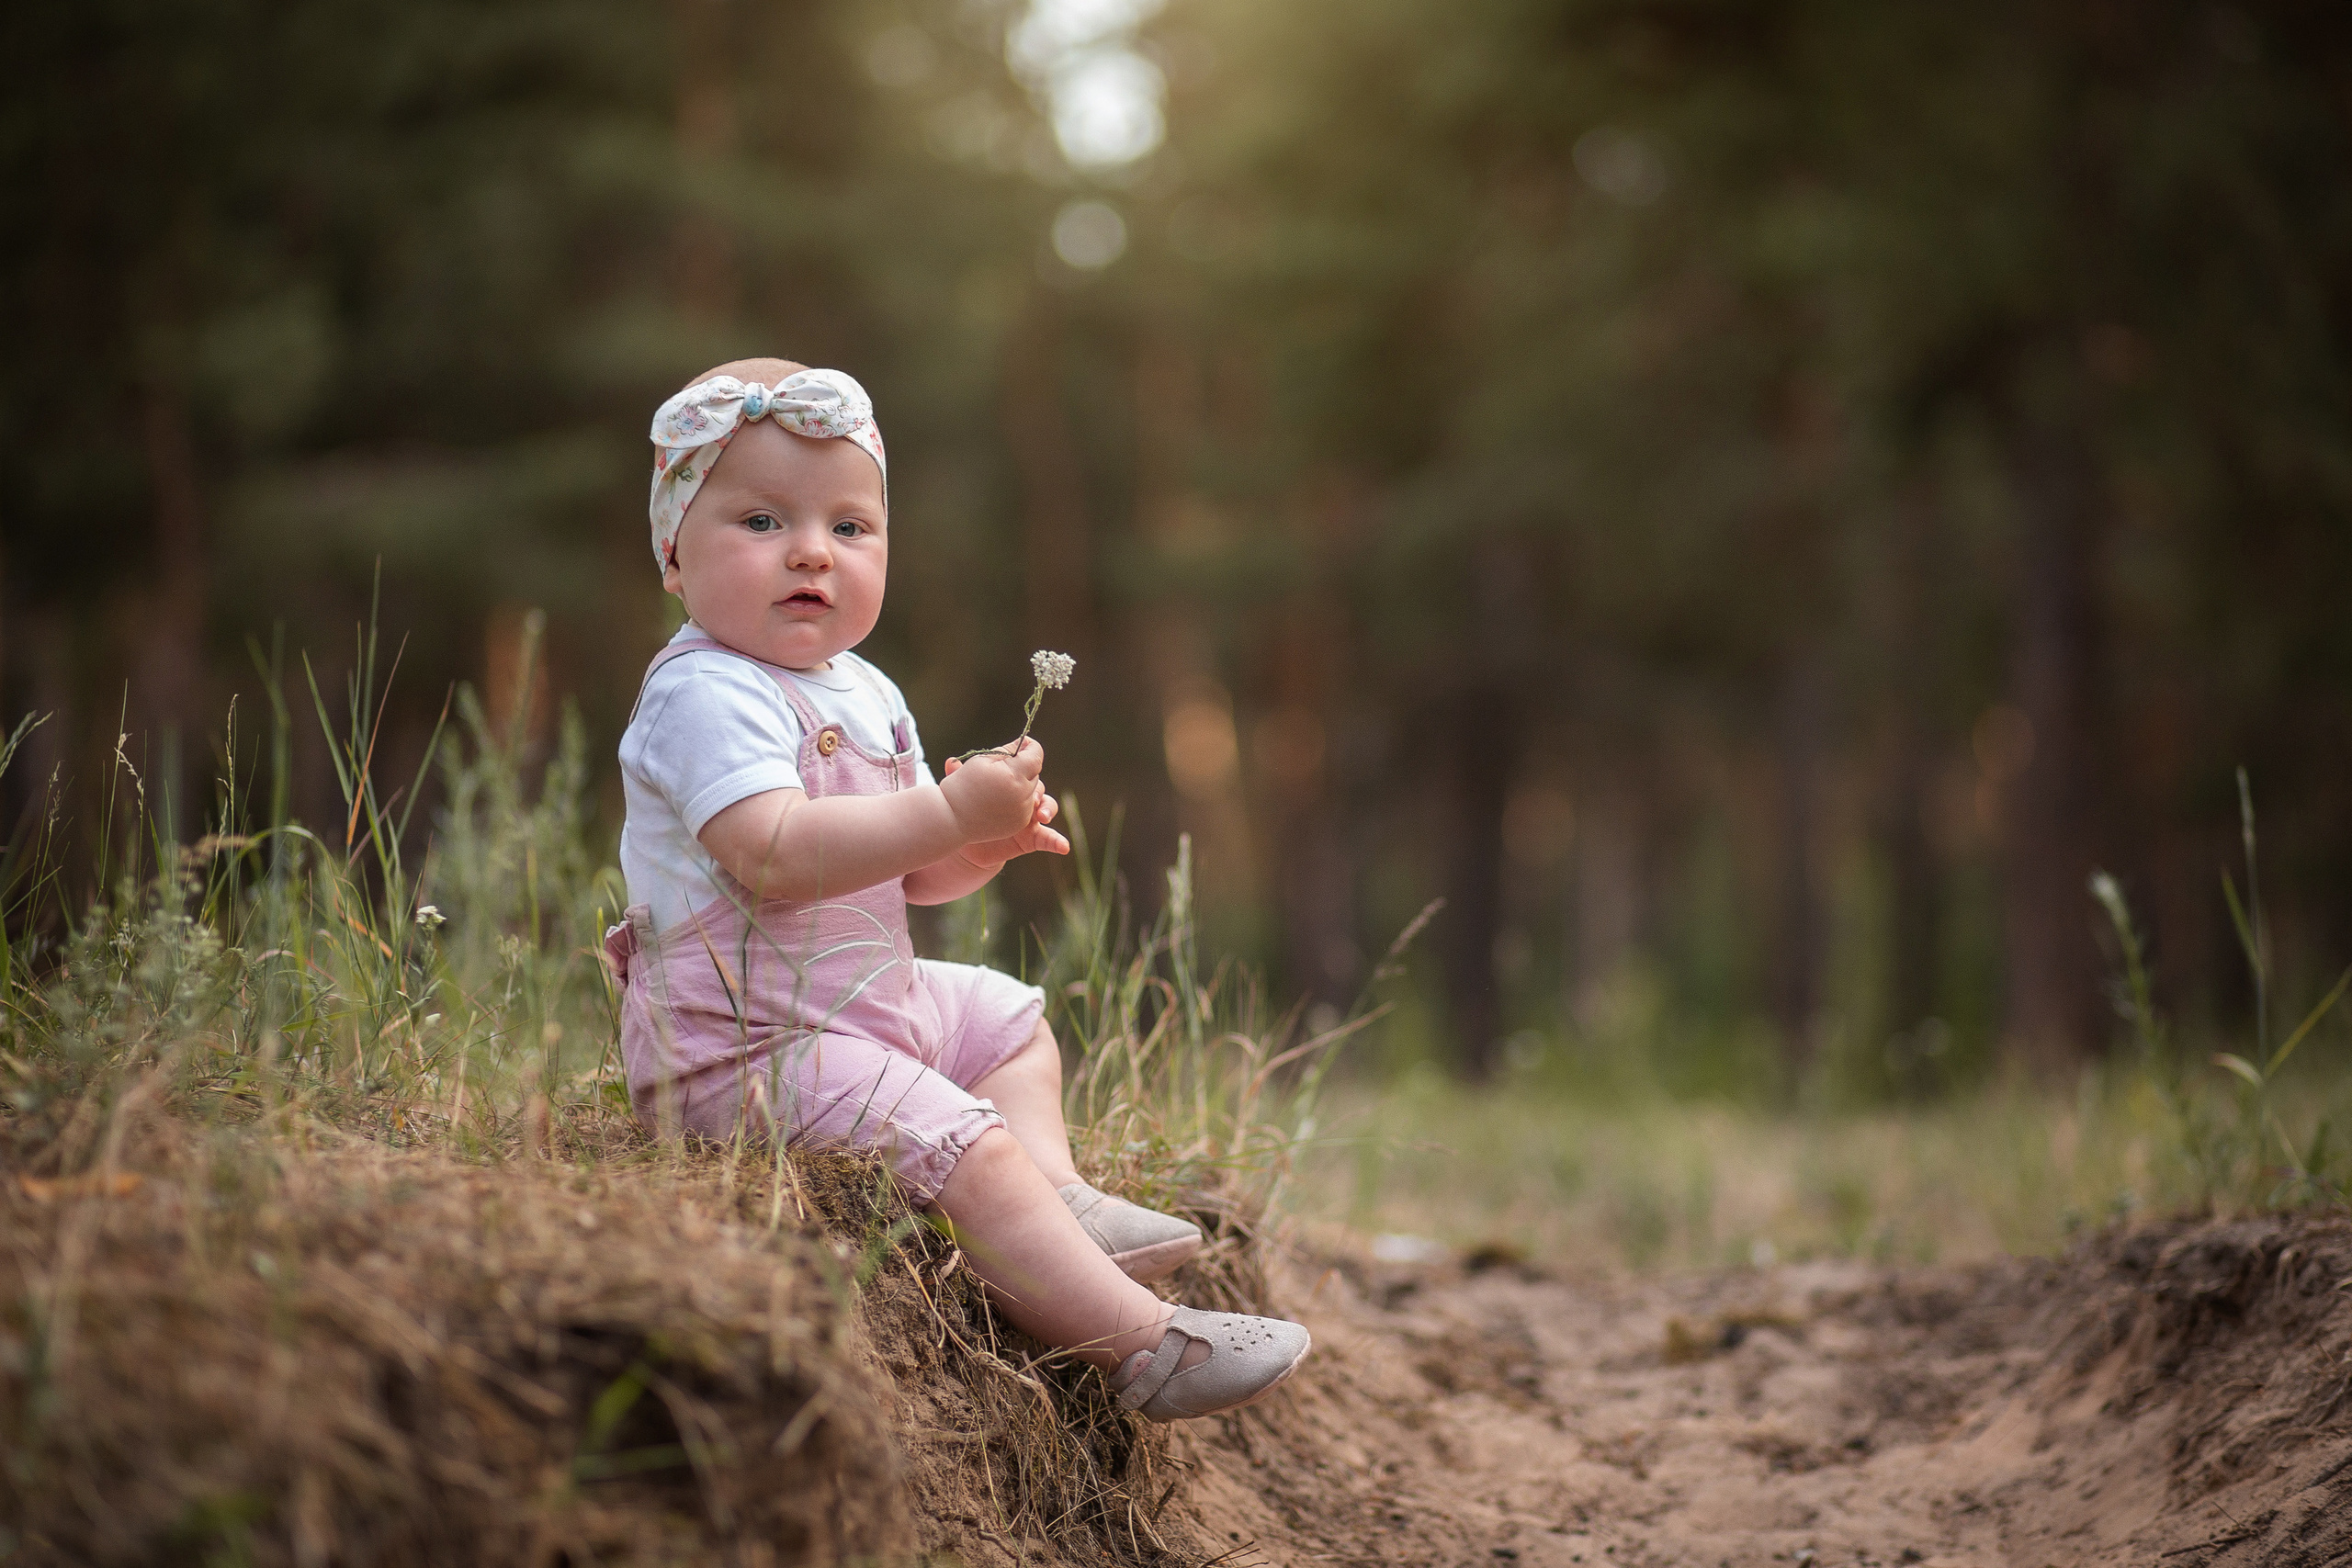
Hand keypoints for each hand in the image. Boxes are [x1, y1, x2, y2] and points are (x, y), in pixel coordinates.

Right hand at [939, 737, 1044, 841]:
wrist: (950, 819)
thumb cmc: (962, 785)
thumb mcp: (981, 760)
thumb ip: (1008, 750)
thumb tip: (1026, 744)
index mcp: (1014, 777)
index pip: (1036, 756)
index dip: (1030, 747)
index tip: (1022, 744)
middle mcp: (1023, 796)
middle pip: (1034, 773)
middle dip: (1022, 767)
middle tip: (1001, 768)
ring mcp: (1023, 812)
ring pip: (1031, 790)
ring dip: (1020, 784)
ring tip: (998, 786)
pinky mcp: (1019, 823)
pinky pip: (1025, 805)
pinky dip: (1017, 800)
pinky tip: (997, 800)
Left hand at [944, 761, 1070, 865]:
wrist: (970, 840)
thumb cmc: (971, 808)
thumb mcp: (965, 793)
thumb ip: (960, 778)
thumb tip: (951, 762)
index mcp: (1012, 783)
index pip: (1026, 771)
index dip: (1027, 770)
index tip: (1025, 772)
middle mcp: (1025, 798)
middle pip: (1039, 788)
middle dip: (1036, 791)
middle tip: (1031, 797)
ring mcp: (1031, 817)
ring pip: (1048, 808)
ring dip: (1048, 809)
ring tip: (1042, 815)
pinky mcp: (1032, 837)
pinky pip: (1049, 839)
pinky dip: (1058, 842)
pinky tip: (1064, 847)